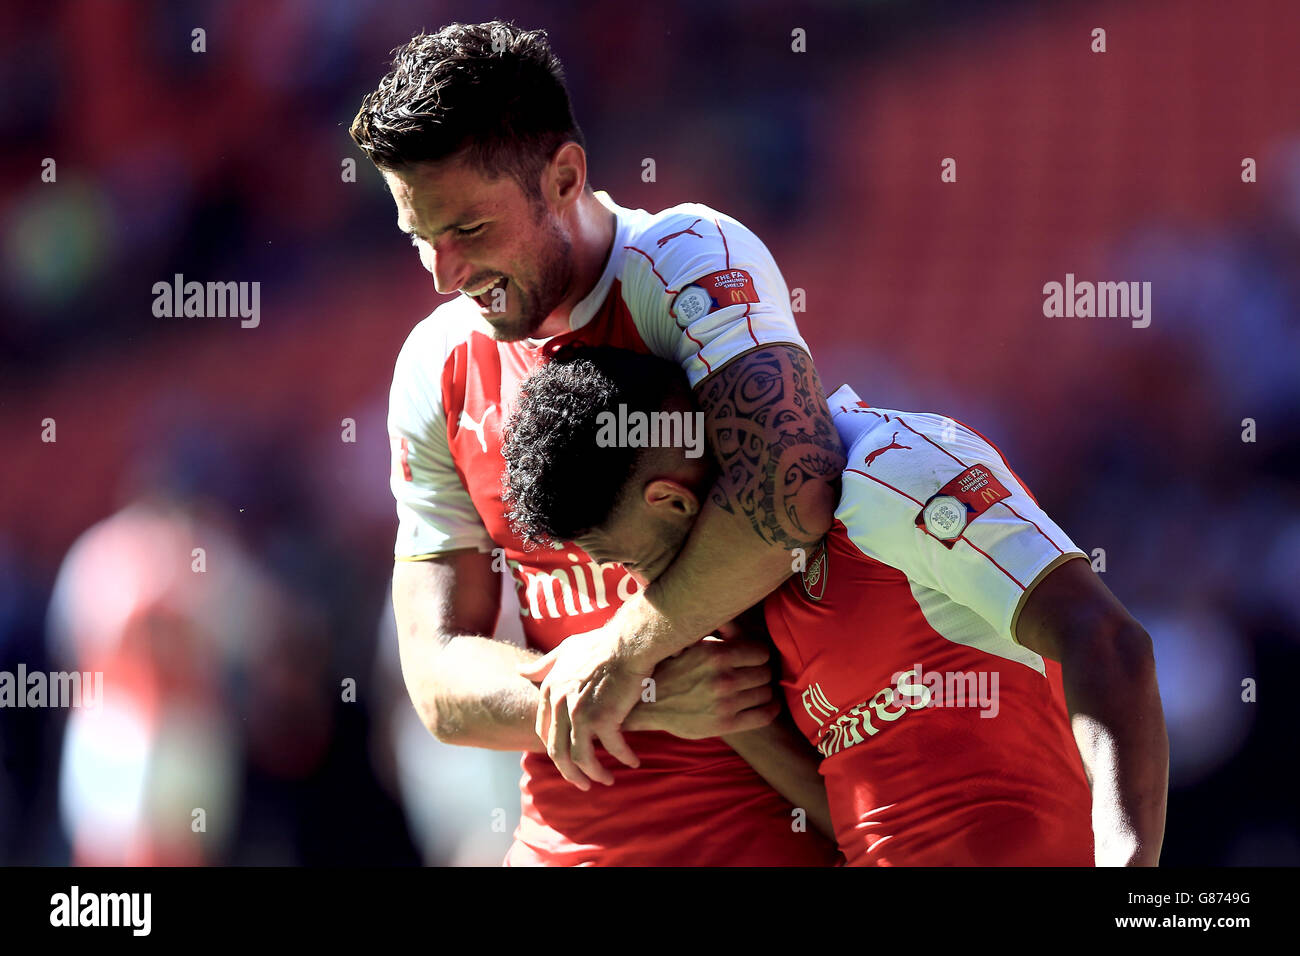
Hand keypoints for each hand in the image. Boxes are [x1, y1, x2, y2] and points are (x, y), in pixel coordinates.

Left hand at [518, 625, 654, 790]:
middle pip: (558, 753)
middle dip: (570, 773)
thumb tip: (519, 670)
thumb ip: (542, 665)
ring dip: (595, 774)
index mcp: (550, 692)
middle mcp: (561, 706)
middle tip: (583, 784)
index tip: (568, 759)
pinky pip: (613, 748)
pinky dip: (624, 758)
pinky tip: (634, 762)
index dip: (556, 750)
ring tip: (607, 780)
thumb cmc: (601, 644)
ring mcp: (580, 714)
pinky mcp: (604, 719)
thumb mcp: (564, 651)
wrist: (627, 642)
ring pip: (582, 758)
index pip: (544, 733)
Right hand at [626, 636, 779, 738]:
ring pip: (766, 693)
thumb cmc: (671, 668)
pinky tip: (764, 705)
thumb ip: (719, 629)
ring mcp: (725, 704)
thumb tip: (740, 616)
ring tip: (754, 688)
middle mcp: (722, 679)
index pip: (761, 652)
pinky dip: (770, 709)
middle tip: (753, 674)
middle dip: (760, 672)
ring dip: (763, 690)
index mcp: (715, 654)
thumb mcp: (690, 642)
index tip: (752, 658)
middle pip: (765, 673)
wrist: (647, 704)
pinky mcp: (725, 725)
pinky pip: (765, 716)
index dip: (758, 655)